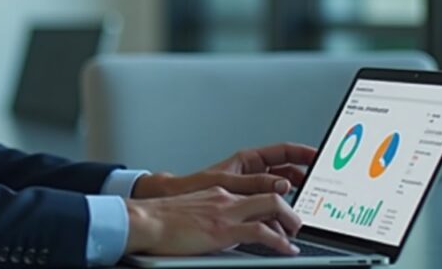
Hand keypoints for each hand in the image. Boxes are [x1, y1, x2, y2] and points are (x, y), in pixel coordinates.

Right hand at [125, 187, 301, 255]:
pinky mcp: (223, 228)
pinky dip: (280, 241)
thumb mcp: (193, 212)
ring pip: (272, 204)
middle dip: (290, 210)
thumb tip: (223, 233)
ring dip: (291, 222)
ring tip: (295, 238)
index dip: (274, 203)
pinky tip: (287, 250)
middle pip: (270, 193)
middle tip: (295, 226)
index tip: (282, 216)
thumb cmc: (161, 221)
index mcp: (218, 192)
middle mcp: (226, 197)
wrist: (146, 220)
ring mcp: (226, 211)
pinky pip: (262, 230)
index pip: (254, 192)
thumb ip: (211, 216)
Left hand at [132, 143, 316, 198]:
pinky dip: (280, 212)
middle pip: (289, 172)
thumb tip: (282, 185)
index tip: (321, 155)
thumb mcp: (226, 182)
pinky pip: (271, 205)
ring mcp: (253, 187)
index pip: (284, 152)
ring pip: (282, 191)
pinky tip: (285, 220)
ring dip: (294, 198)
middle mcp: (253, 171)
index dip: (304, 152)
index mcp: (249, 159)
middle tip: (320, 185)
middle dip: (305, 178)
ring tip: (304, 206)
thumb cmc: (193, 186)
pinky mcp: (249, 204)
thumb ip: (254, 184)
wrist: (176, 201)